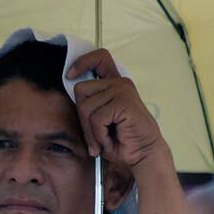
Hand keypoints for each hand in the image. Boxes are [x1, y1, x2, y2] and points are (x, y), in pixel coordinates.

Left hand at [68, 49, 165, 169]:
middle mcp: (119, 83)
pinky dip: (100, 135)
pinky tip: (111, 141)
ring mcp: (122, 90)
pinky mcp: (124, 102)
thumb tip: (70, 93)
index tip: (69, 74)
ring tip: (104, 141)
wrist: (144, 155)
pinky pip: (96, 119)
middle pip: (80, 90)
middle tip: (93, 137)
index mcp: (115, 84)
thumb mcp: (100, 120)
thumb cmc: (121, 140)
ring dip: (91, 131)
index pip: (100, 58)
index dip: (82, 62)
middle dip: (82, 117)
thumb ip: (89, 105)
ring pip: (86, 107)